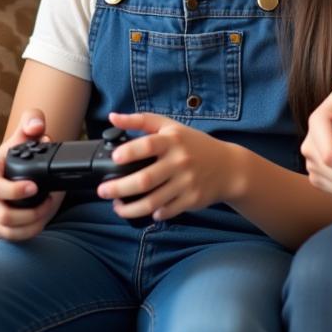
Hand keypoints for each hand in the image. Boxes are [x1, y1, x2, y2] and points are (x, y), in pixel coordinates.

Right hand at [0, 109, 65, 240]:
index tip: (35, 187)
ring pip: (8, 230)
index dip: (14, 190)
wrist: (2, 180)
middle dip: (31, 211)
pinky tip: (42, 221)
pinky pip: (12, 237)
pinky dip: (30, 231)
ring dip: (33, 222)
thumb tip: (36, 126)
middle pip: (2, 214)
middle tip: (51, 200)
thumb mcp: (22, 138)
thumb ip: (31, 122)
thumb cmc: (14, 158)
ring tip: (49, 208)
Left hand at [96, 112, 241, 221]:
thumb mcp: (171, 127)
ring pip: (153, 201)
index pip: (149, 144)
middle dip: (119, 188)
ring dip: (130, 208)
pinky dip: (154, 214)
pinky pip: (167, 211)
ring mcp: (186, 182)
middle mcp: (180, 161)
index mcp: (173, 140)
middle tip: (103, 191)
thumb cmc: (194, 144)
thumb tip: (113, 117)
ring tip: (117, 207)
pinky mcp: (191, 199)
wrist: (228, 167)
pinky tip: (146, 212)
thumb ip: (141, 121)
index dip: (130, 152)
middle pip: (145, 179)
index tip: (114, 158)